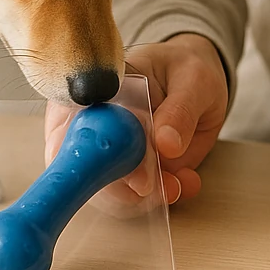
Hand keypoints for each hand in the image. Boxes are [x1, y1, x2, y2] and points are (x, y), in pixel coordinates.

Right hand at [44, 33, 227, 205]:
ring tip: (177, 183)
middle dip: (117, 186)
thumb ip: (180, 110)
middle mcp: (93, 121)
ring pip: (103, 189)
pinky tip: (183, 182)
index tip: (130, 170)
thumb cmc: (187, 70)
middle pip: (79, 163)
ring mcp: (107, 150)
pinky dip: (157, 199)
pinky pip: (129, 198)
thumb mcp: (193, 81)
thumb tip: (166, 143)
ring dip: (141, 197)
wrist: (198, 87)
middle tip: (156, 186)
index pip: (71, 121)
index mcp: (98, 87)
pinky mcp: (124, 171)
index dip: (89, 150)